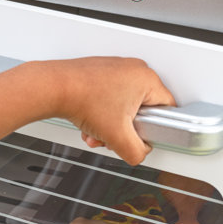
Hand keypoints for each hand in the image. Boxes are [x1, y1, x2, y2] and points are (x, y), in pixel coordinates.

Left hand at [42, 57, 175, 164]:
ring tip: (95, 131)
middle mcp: (134, 70)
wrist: (55, 88)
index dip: (154, 129)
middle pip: (141, 111)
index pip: (167, 110)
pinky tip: (88, 123)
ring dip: (108, 127)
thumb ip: (136, 152)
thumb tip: (140, 154)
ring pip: (122, 108)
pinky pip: (108, 100)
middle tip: (112, 136)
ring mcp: (117, 69)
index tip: (140, 137)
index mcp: (148, 79)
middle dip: (123, 131)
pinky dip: (99, 115)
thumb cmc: (84, 100)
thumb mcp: (118, 137)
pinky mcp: (101, 73)